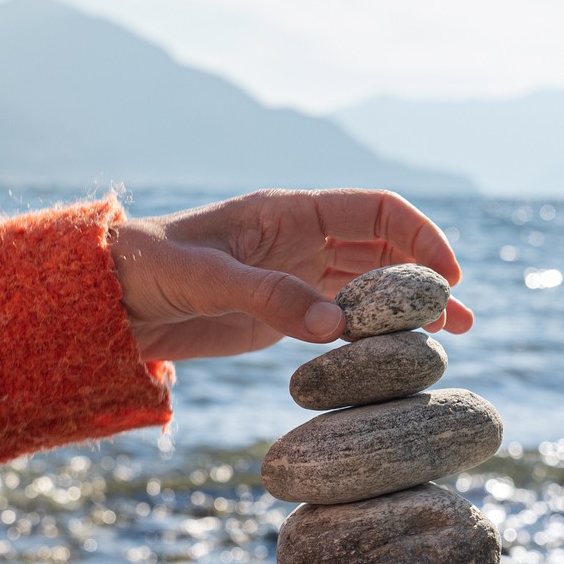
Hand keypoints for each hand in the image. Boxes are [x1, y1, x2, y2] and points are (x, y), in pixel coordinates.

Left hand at [112, 189, 476, 361]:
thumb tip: (338, 327)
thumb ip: (270, 298)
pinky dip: (375, 332)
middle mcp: (300, 238)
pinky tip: (398, 353)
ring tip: (453, 335)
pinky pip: (343, 318)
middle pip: (384, 249)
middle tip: (457, 318)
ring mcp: (295, 275)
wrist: (105, 301)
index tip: (447, 275)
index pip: (375, 210)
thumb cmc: (146, 269)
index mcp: (289, 212)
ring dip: (409, 306)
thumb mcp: (206, 281)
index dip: (418, 236)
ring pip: (370, 285)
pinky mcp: (283, 313)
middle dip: (425, 277)